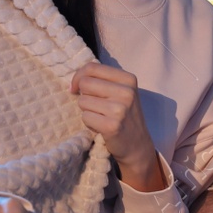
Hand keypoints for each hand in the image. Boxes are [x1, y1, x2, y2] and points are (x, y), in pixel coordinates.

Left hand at [70, 62, 163, 191]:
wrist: (137, 145)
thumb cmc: (124, 116)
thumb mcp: (121, 92)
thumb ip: (102, 80)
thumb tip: (75, 80)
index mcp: (128, 79)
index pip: (92, 67)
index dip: (78, 76)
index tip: (76, 88)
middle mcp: (127, 92)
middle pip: (85, 83)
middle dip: (84, 95)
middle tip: (95, 106)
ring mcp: (120, 109)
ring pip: (83, 101)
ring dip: (87, 111)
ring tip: (101, 117)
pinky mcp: (112, 125)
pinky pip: (85, 117)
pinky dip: (89, 123)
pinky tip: (101, 127)